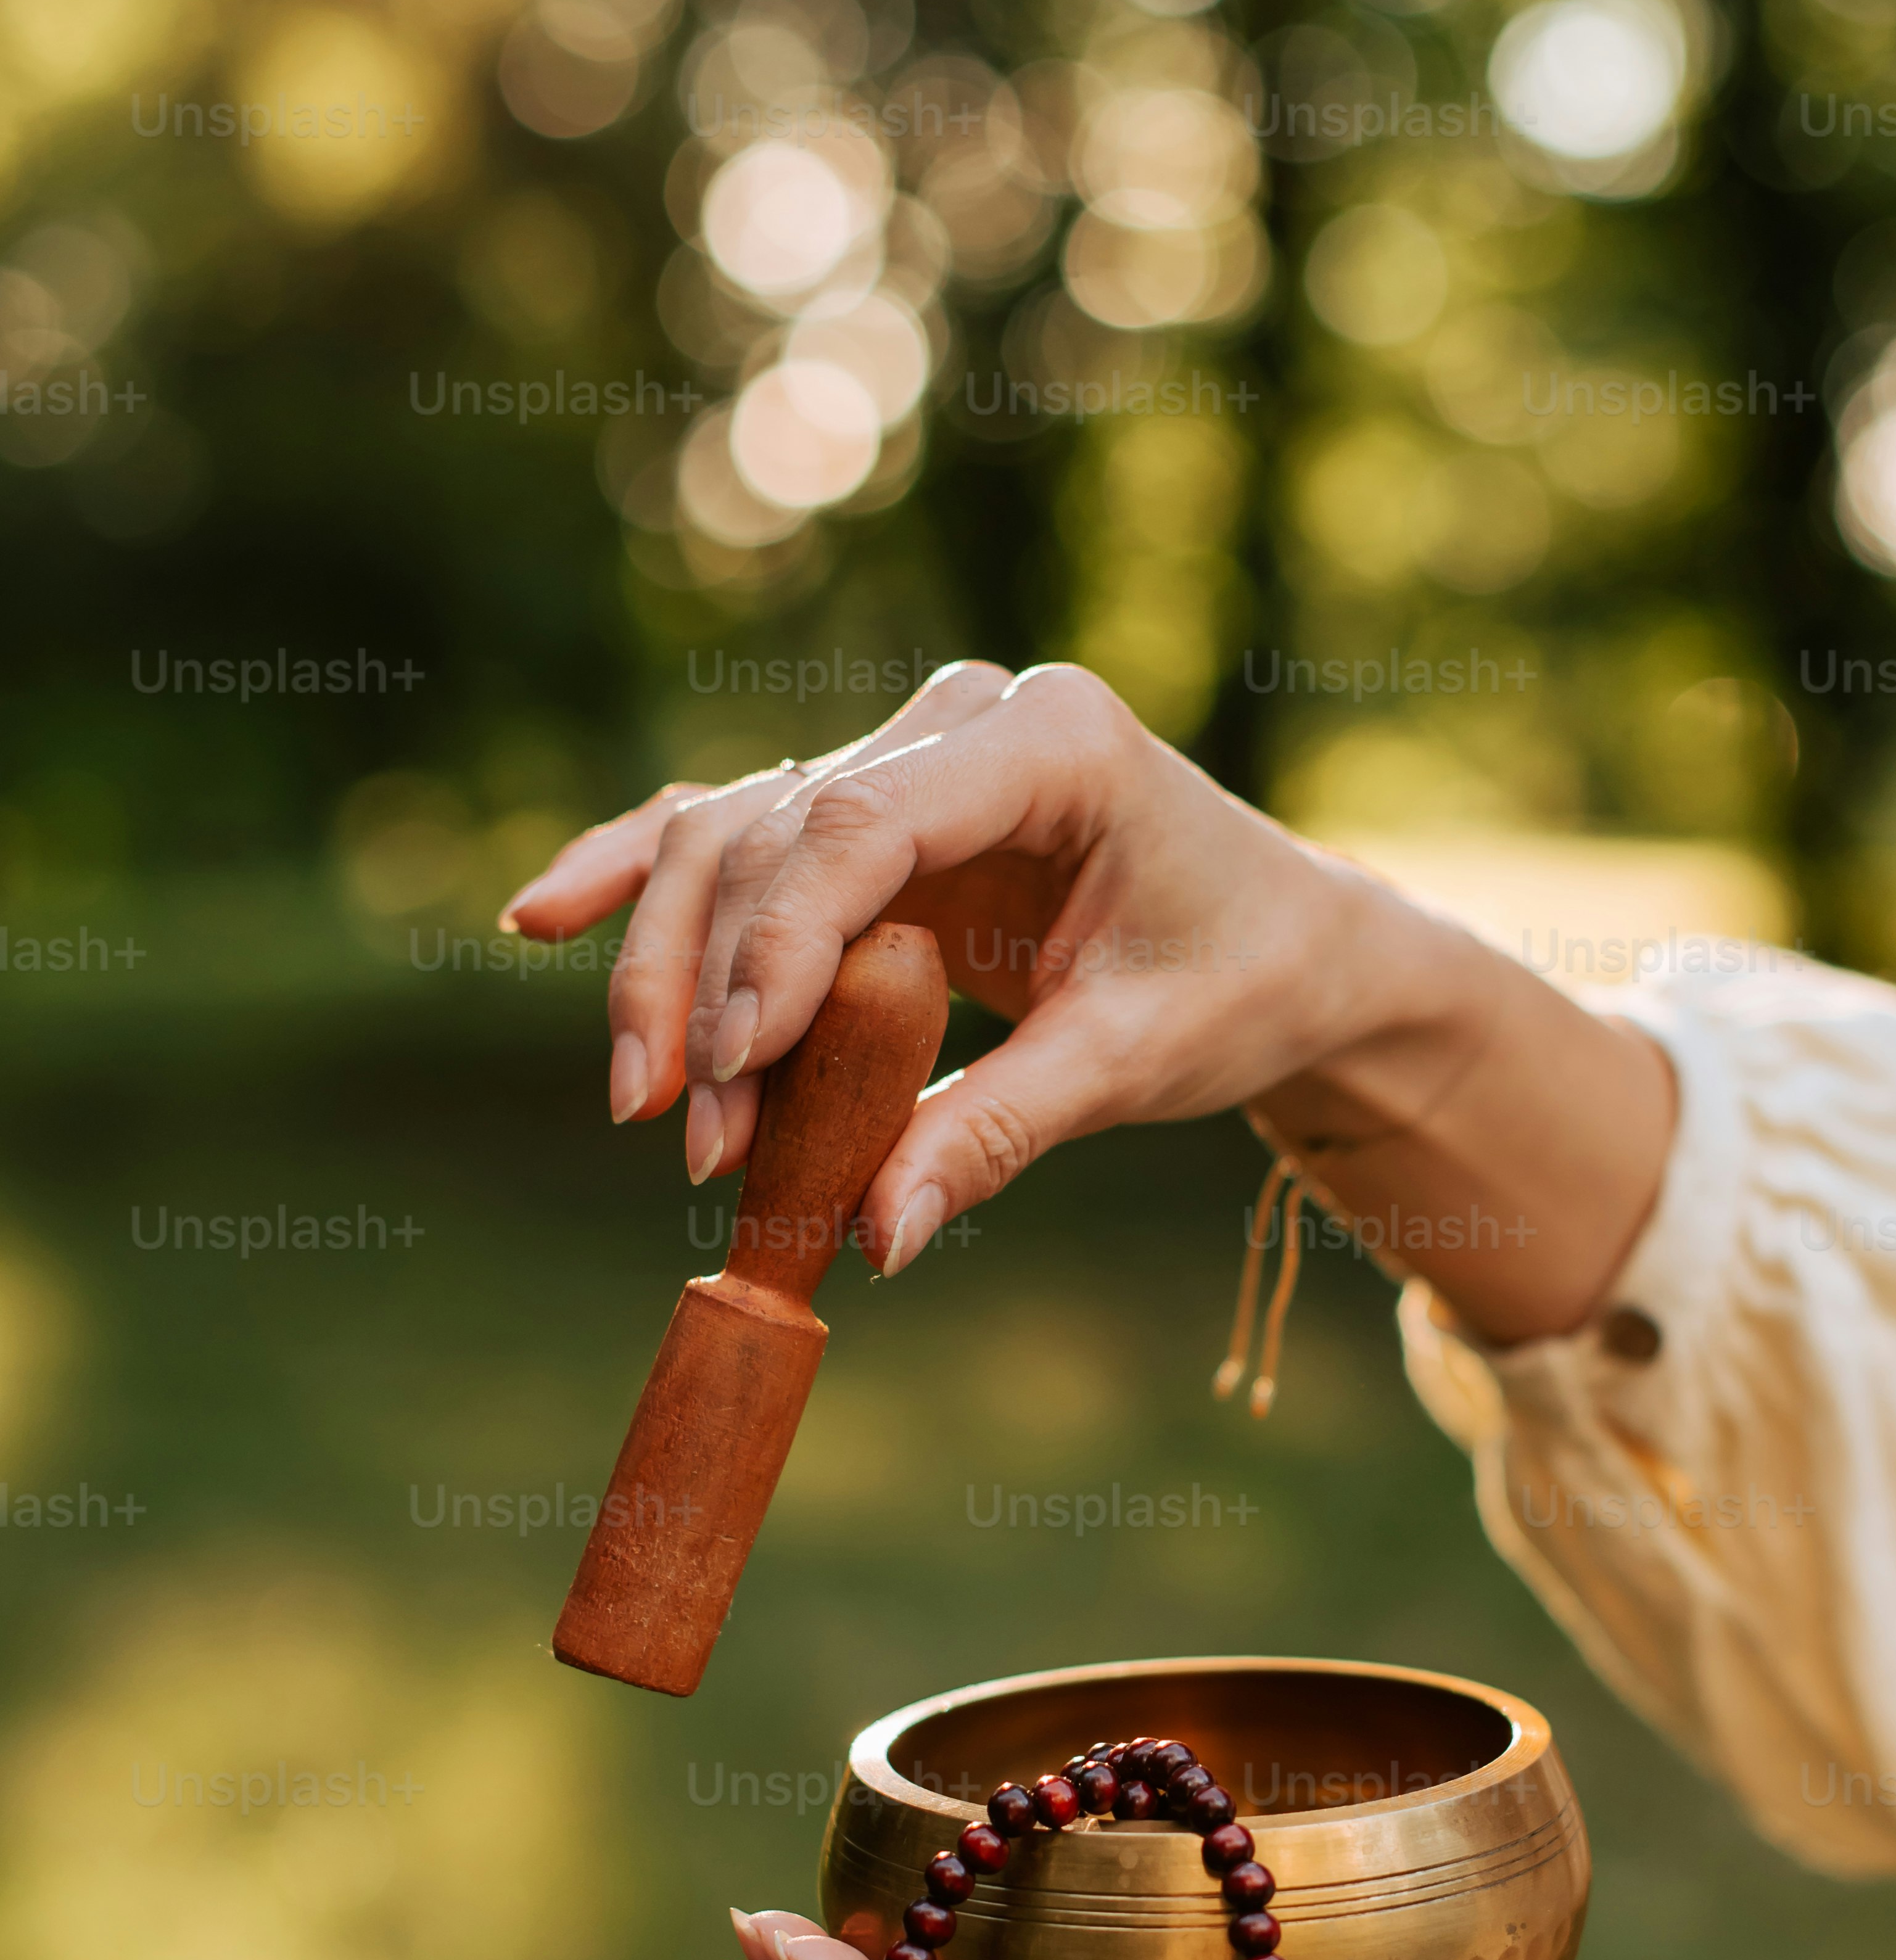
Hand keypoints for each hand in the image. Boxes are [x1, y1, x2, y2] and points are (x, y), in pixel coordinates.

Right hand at [501, 663, 1675, 1341]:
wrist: (1288, 943)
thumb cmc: (1238, 980)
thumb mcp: (1141, 1061)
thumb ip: (1001, 1131)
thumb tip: (871, 1237)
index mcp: (1050, 741)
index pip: (864, 823)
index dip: (778, 943)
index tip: (733, 1069)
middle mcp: (962, 722)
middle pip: (772, 828)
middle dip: (713, 985)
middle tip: (688, 1136)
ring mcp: (907, 759)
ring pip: (732, 836)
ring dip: (676, 973)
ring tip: (658, 1112)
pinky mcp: (871, 816)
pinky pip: (735, 838)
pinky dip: (642, 883)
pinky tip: (542, 920)